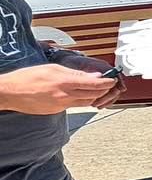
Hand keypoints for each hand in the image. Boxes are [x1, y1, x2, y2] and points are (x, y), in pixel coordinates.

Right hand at [0, 64, 117, 113]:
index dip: (107, 83)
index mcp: (65, 82)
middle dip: (104, 90)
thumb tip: (94, 76)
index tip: (113, 80)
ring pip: (85, 103)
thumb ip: (75, 73)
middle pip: (93, 95)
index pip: (95, 85)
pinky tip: (78, 94)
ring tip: (96, 89)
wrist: (9, 92)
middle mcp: (65, 96)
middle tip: (108, 84)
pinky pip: (73, 106)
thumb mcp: (53, 69)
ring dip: (94, 97)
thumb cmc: (27, 77)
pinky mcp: (56, 111)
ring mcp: (60, 105)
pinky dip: (80, 100)